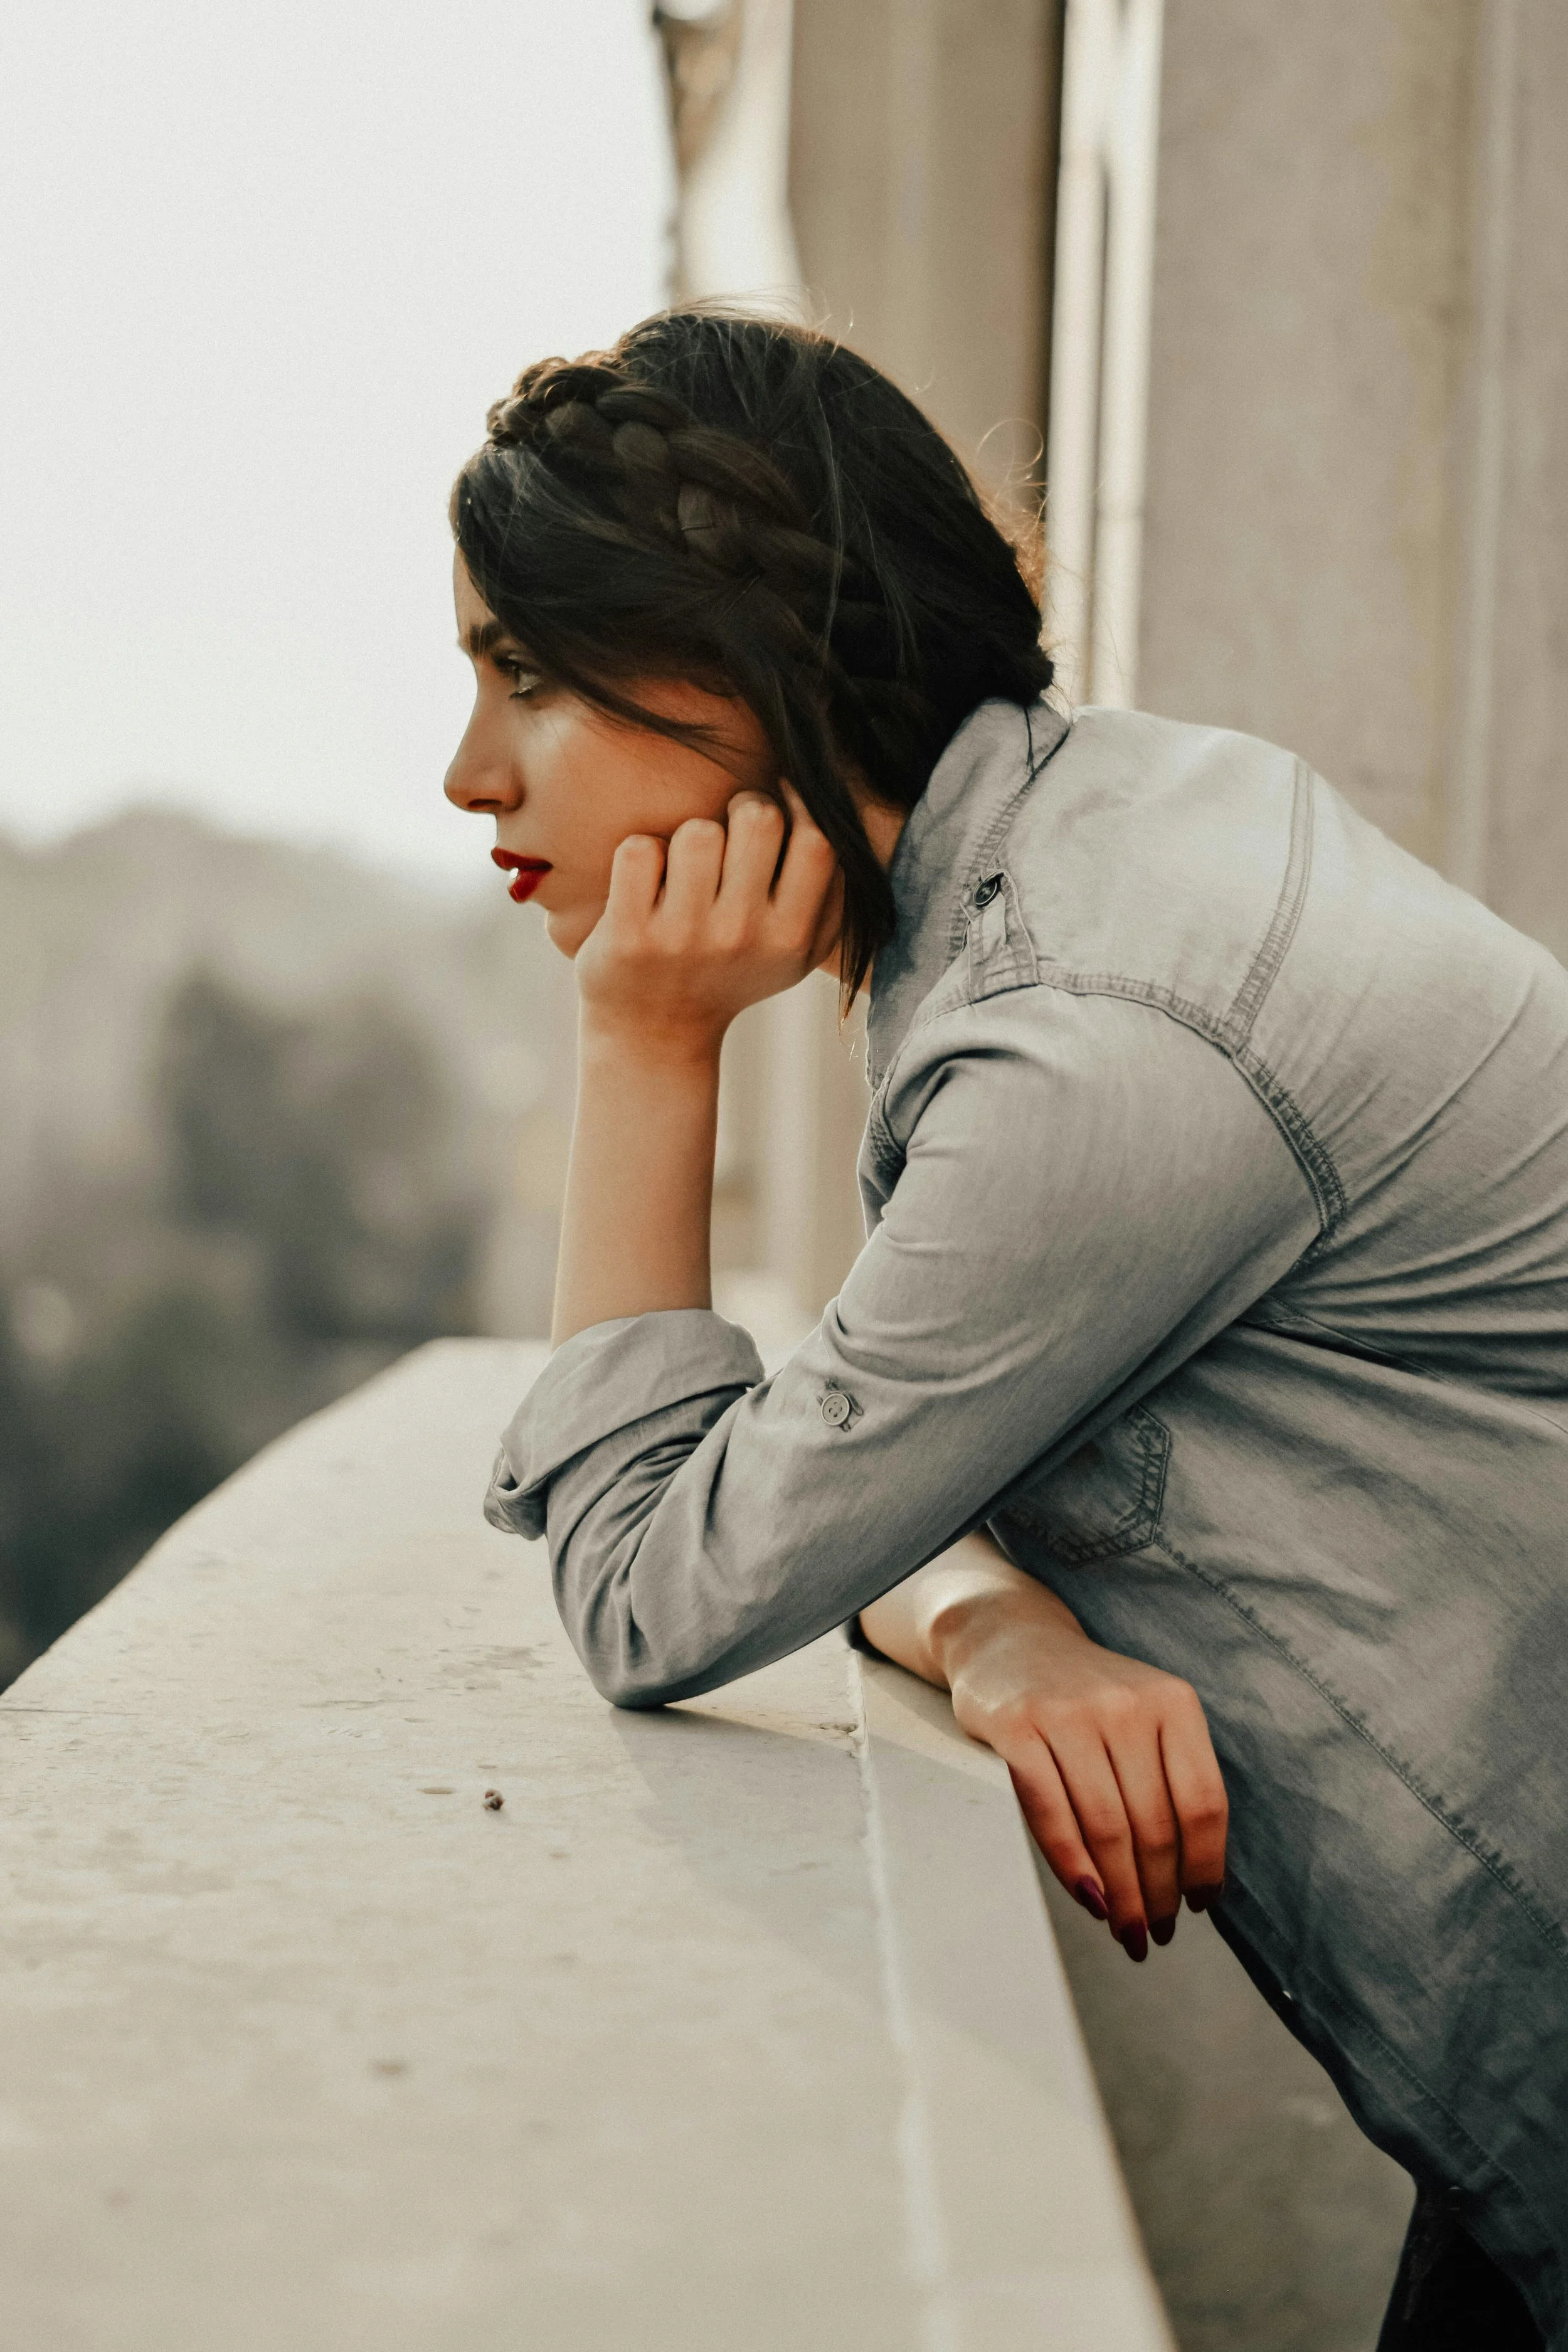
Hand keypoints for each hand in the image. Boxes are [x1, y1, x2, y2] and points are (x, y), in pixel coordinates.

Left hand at [574, 786, 841, 1056]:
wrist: (658, 1032)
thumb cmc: (733, 973)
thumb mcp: (798, 954)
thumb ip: (832, 896)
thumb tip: (837, 817)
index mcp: (789, 937)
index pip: (816, 843)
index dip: (798, 808)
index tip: (778, 804)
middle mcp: (740, 935)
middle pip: (759, 819)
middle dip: (743, 808)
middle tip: (728, 829)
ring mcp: (683, 935)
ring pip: (698, 831)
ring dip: (689, 836)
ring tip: (686, 865)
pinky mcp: (630, 934)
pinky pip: (639, 851)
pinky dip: (640, 854)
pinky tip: (645, 881)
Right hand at [937, 1580, 1227, 1960]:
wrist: (1007, 1637)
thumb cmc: (1085, 1696)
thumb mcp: (1143, 1715)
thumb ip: (1169, 1778)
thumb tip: (1192, 1880)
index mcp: (1172, 1701)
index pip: (1203, 1802)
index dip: (1205, 1865)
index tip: (1201, 1905)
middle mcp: (1125, 1703)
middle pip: (1155, 1825)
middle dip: (1158, 1893)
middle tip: (1155, 1932)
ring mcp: (1068, 1712)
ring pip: (1107, 1827)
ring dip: (1120, 1894)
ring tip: (1125, 1930)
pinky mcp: (1016, 1726)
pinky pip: (1051, 1812)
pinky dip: (1073, 1866)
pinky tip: (1089, 1898)